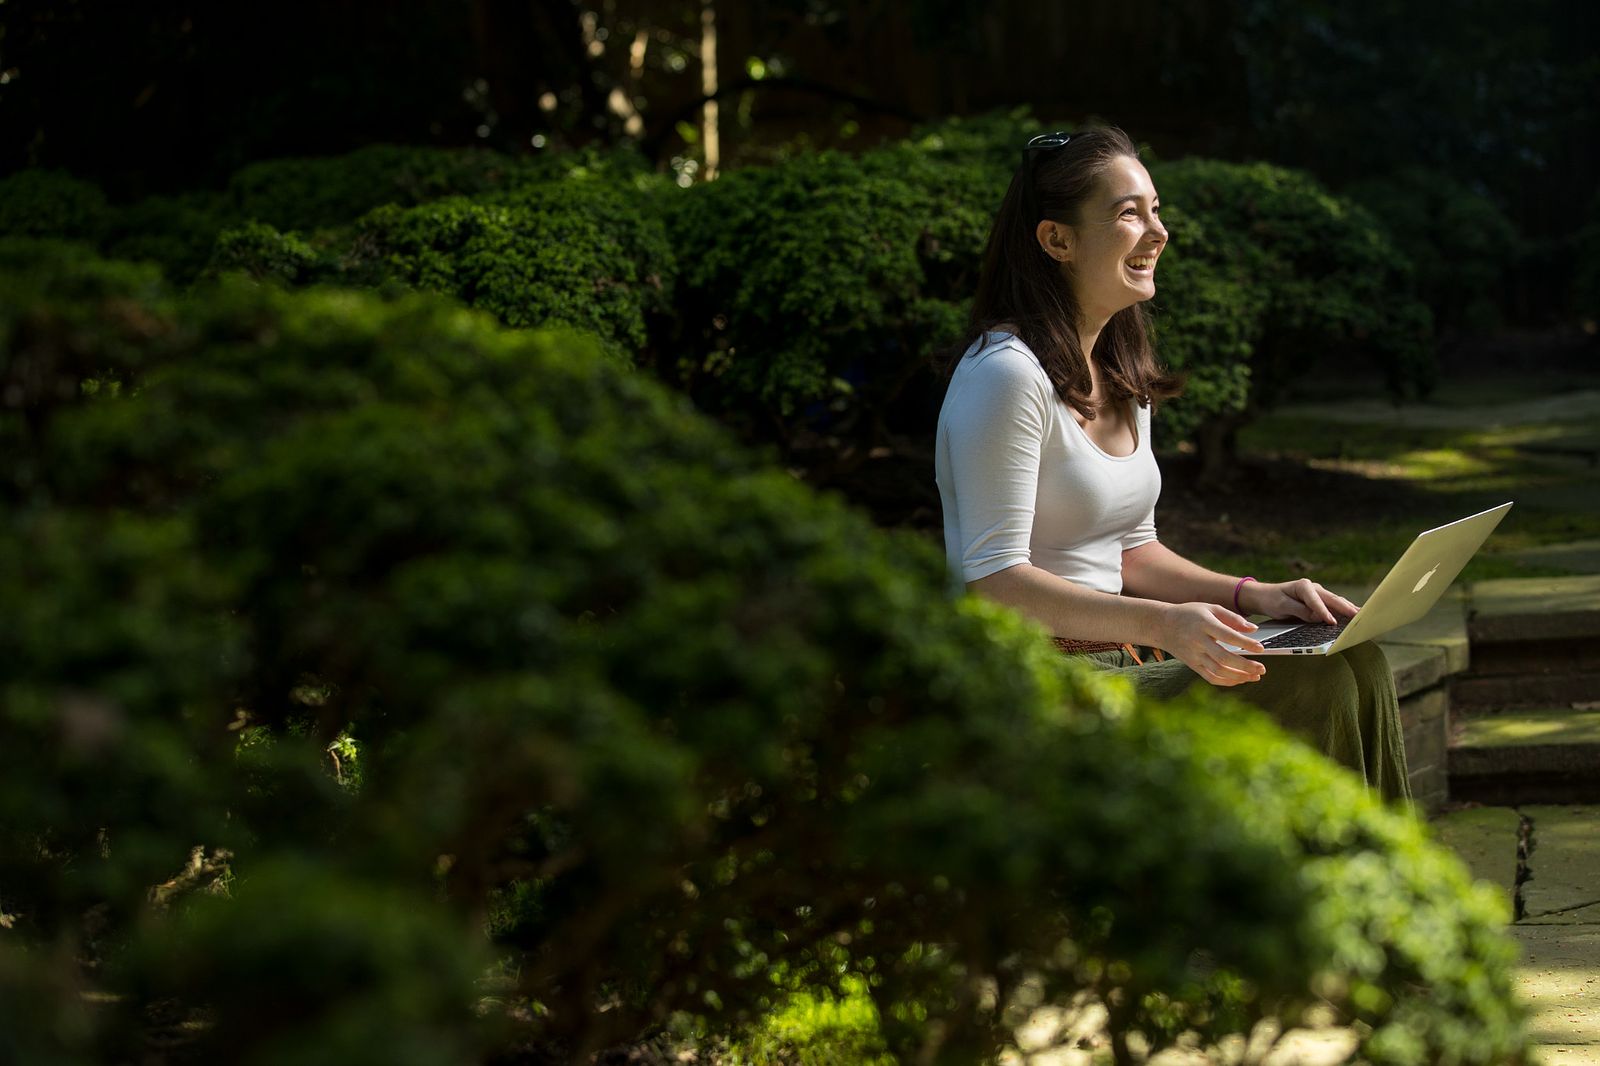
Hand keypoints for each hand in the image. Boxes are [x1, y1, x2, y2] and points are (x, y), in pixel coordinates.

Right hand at [1157, 602, 1266, 686]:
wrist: (1161, 625)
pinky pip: (1211, 678)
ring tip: (1255, 676)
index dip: (1245, 644)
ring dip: (1239, 677)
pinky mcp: (1192, 665)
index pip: (1227, 636)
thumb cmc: (1190, 614)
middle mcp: (1198, 641)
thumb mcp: (1210, 608)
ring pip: (1218, 671)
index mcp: (1204, 624)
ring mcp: (1194, 655)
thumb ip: (1232, 618)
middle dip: (1245, 666)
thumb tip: (1254, 630)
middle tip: (1262, 668)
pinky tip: (1240, 679)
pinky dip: (1227, 681)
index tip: (1261, 648)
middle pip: (1223, 658)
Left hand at [1240, 578, 1359, 624]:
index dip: (1324, 612)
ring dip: (1349, 609)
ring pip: (1336, 602)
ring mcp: (1318, 594)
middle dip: (1346, 608)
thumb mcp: (1281, 606)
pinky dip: (1345, 610)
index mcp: (1303, 586)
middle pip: (1332, 599)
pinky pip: (1334, 606)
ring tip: (1364, 617)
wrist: (1265, 596)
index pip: (1316, 601)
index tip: (1332, 622)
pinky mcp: (1320, 601)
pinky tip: (1355, 615)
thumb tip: (1317, 617)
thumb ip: (1299, 611)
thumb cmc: (1272, 600)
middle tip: (1359, 617)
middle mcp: (1314, 588)